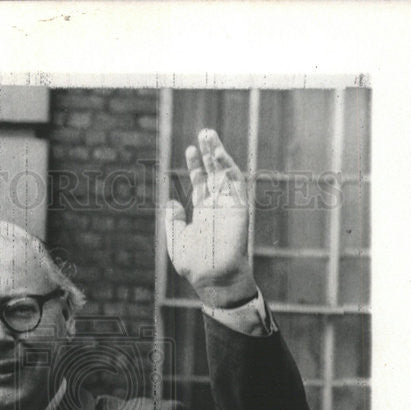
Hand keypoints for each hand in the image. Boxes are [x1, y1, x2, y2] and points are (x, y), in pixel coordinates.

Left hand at [165, 128, 256, 308]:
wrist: (213, 276)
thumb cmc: (195, 265)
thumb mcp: (176, 240)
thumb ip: (173, 221)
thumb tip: (170, 202)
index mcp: (203, 212)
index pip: (201, 182)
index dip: (196, 165)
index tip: (190, 150)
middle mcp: (217, 205)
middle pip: (214, 172)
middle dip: (208, 152)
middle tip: (203, 132)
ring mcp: (228, 204)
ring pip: (225, 172)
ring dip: (219, 152)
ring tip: (208, 134)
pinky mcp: (239, 207)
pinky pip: (236, 182)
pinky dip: (229, 166)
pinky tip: (219, 153)